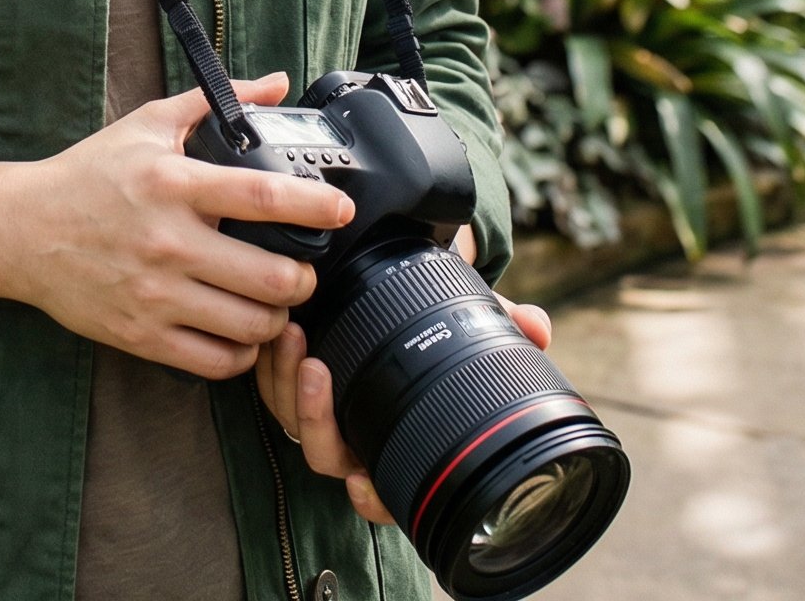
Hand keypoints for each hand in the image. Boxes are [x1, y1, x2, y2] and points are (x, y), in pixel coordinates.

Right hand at [0, 71, 351, 379]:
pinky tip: (240, 332)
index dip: (314, 206)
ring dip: (277, 318)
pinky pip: (215, 362)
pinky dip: (241, 353)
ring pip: (250, 326)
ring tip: (275, 302)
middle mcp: (168, 242)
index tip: (341, 210)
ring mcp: (155, 294)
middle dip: (304, 278)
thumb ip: (215, 102)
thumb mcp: (147, 124)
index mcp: (173, 184)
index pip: (261, 198)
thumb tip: (276, 83)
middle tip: (305, 270)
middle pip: (271, 277)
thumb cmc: (88, 174)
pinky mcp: (142, 334)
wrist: (22, 230)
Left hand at [253, 227, 552, 523]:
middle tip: (318, 368)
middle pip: (325, 455)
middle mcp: (354, 439)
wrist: (390, 306)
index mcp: (397, 445)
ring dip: (287, 379)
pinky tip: (279, 328)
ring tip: (296, 333)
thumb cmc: (432, 332)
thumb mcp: (469, 327)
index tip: (364, 486)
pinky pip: (268, 383)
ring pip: (289, 416)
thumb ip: (501, 325)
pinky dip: (269, 361)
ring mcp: (316, 411)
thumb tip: (537, 324)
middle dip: (315, 417)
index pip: (384, 492)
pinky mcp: (286, 379)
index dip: (374, 499)